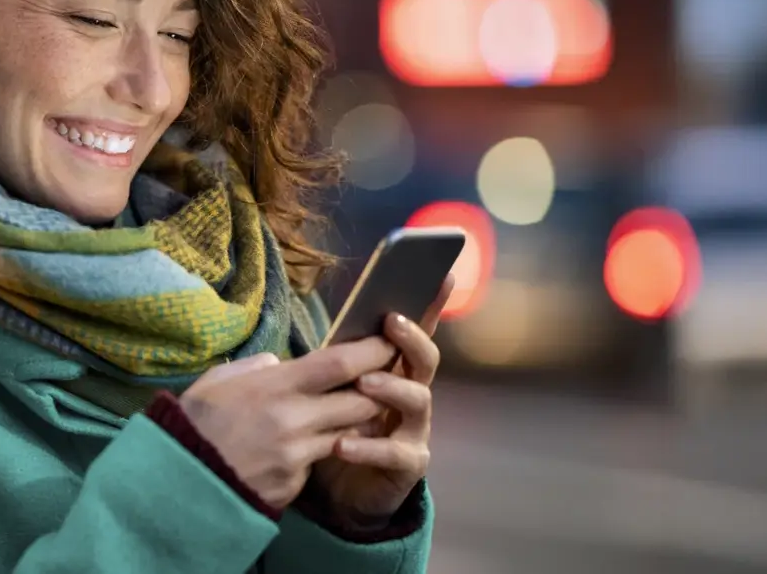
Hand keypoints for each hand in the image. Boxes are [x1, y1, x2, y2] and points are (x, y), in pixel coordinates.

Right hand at [176, 337, 398, 509]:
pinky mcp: (294, 484)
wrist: (178, 482)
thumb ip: (254, 368)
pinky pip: (319, 462)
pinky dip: (320, 452)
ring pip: (350, 434)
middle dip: (379, 390)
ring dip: (358, 423)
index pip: (340, 364)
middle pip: (361, 401)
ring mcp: (297, 456)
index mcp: (274, 387)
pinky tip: (305, 448)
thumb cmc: (193, 424)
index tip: (389, 342)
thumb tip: (279, 365)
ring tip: (354, 412)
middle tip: (385, 380)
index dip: (373, 351)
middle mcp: (293, 420)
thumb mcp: (217, 382)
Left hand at [307, 279, 448, 527]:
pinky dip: (368, 447)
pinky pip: (395, 452)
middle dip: (411, 338)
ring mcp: (415, 429)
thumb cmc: (336, 427)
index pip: (414, 331)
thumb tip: (323, 334)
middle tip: (391, 322)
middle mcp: (412, 394)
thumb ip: (335, 364)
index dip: (429, 303)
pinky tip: (342, 444)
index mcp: (394, 370)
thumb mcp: (331, 390)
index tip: (442, 273)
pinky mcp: (409, 464)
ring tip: (365, 383)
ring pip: (417, 400)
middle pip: (425, 359)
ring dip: (392, 387)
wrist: (339, 491)